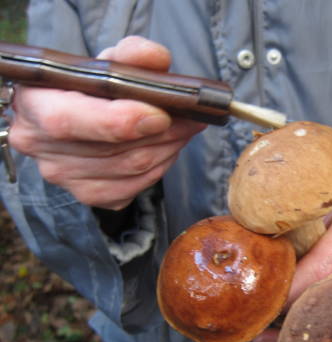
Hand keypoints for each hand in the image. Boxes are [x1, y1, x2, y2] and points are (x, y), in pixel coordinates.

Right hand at [9, 36, 205, 209]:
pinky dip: (160, 168)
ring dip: (169, 149)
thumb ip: (131, 54)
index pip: (70, 121)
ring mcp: (65, 177)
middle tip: (193, 118)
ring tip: (185, 129)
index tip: (161, 115)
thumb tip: (157, 59)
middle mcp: (41, 147)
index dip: (119, 121)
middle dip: (164, 134)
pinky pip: (136, 187)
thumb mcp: (106, 60)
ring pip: (132, 170)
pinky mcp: (90, 195)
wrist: (73, 111)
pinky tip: (167, 149)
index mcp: (35, 104)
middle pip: (114, 151)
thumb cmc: (89, 85)